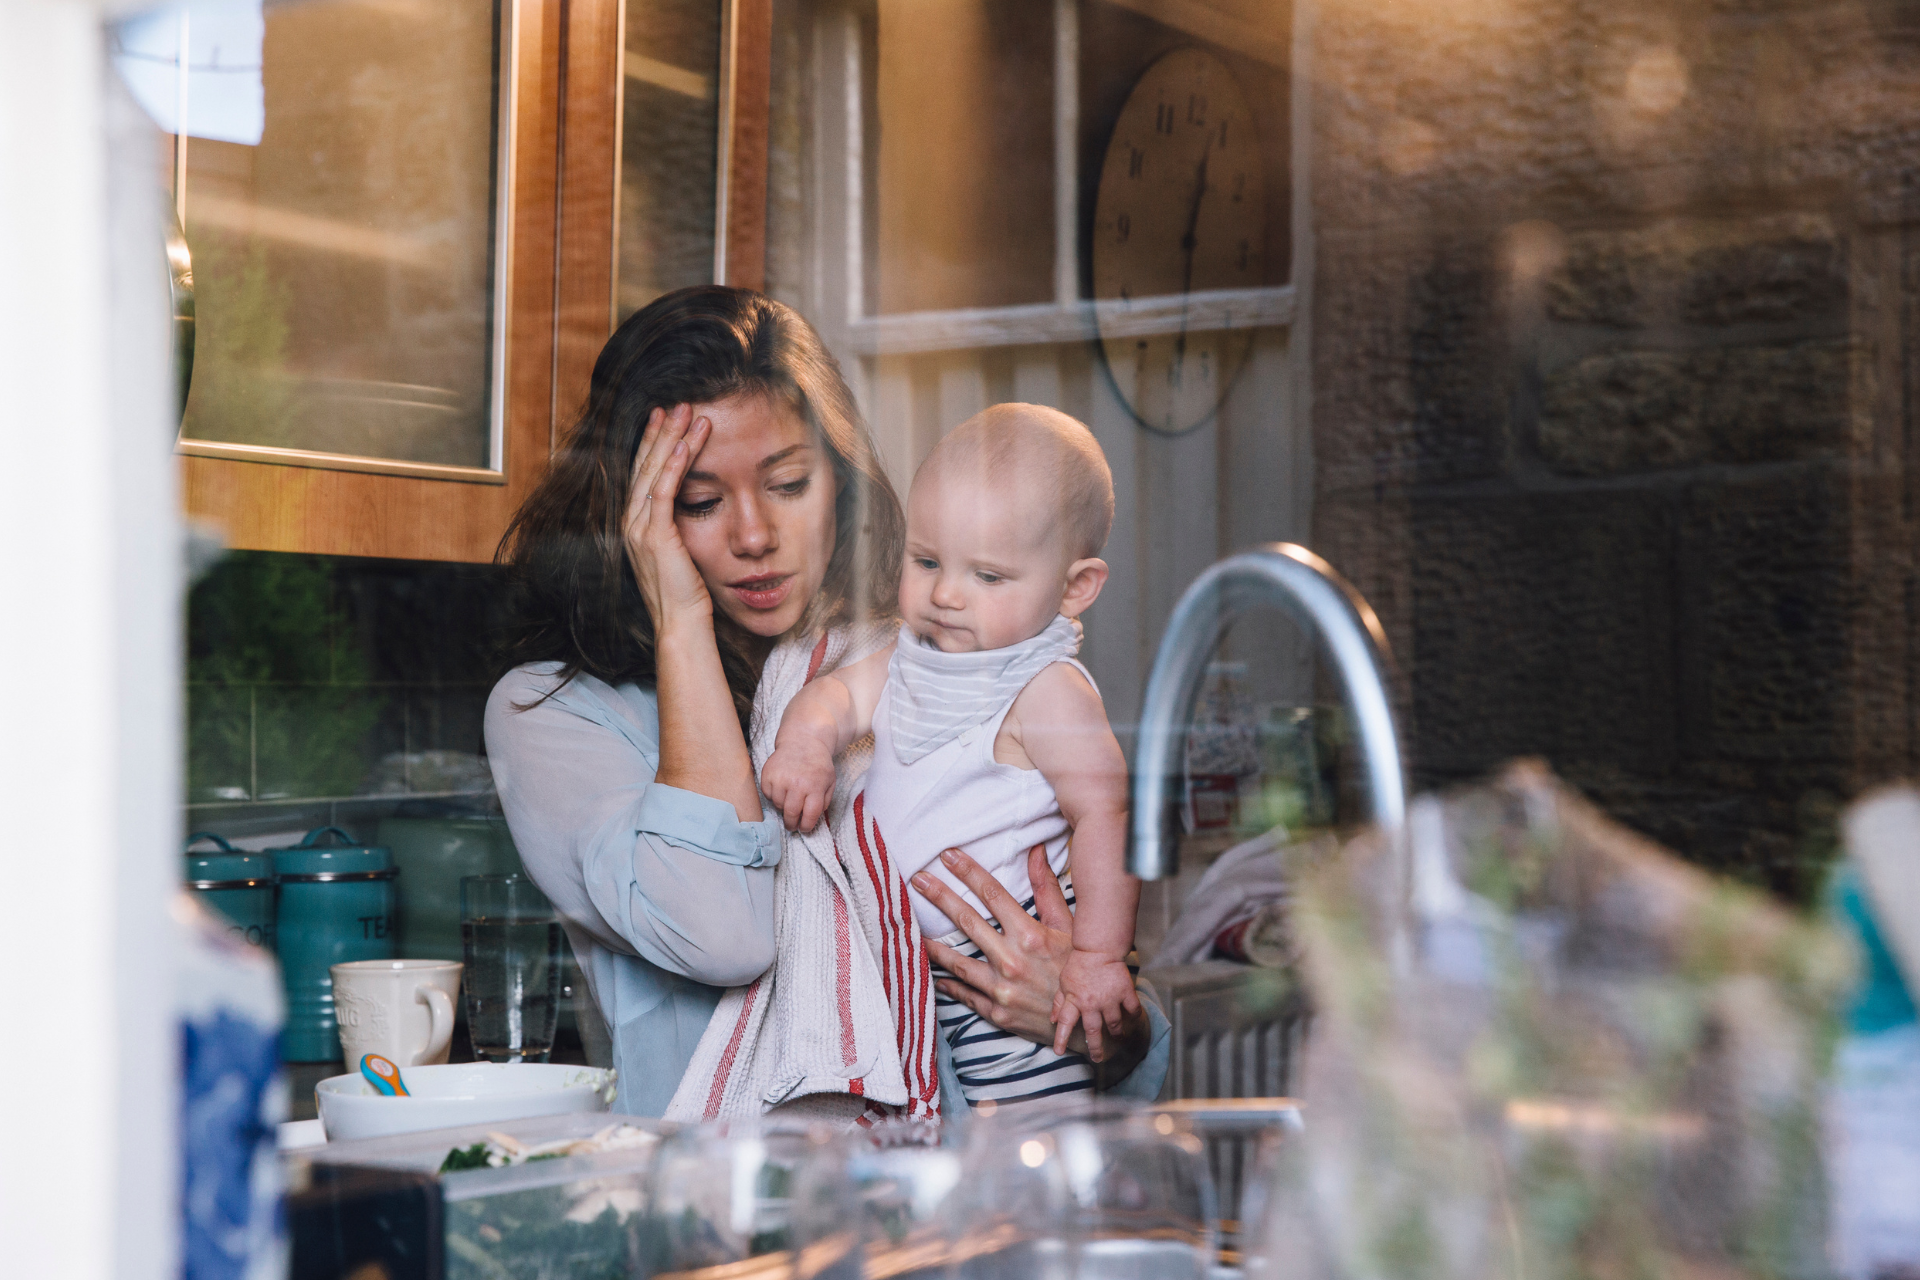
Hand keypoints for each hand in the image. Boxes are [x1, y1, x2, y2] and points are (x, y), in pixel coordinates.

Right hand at [623, 404, 713, 634]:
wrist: (681, 623)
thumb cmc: (686, 592)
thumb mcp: (681, 550)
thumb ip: (679, 524)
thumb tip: (694, 503)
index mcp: (636, 525)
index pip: (643, 474)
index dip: (653, 444)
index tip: (665, 419)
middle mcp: (631, 523)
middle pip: (644, 465)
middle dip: (661, 432)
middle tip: (677, 404)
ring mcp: (639, 529)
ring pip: (653, 472)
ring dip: (671, 440)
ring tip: (688, 413)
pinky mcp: (655, 537)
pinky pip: (663, 492)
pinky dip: (674, 465)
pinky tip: (686, 444)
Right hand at [760, 740, 834, 831]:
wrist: (802, 741)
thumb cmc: (818, 765)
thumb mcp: (829, 782)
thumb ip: (824, 802)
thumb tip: (812, 819)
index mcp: (815, 786)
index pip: (810, 815)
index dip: (807, 826)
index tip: (804, 828)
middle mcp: (797, 783)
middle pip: (791, 813)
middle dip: (792, 824)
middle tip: (792, 826)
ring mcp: (780, 779)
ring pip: (777, 805)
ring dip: (783, 807)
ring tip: (789, 799)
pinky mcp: (767, 774)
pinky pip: (767, 795)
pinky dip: (773, 796)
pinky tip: (781, 788)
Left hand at [916, 845, 1147, 1074]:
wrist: (1087, 1024)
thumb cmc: (1079, 971)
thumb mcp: (1069, 928)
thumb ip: (1047, 889)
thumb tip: (1037, 852)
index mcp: (1031, 936)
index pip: (993, 894)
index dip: (968, 872)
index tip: (948, 855)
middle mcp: (1012, 961)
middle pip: (967, 921)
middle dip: (940, 897)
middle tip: (918, 879)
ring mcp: (1002, 989)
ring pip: (957, 962)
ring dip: (933, 944)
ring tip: (912, 931)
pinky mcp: (997, 1013)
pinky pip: (965, 995)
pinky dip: (948, 984)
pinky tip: (934, 974)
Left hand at [1051, 950, 1140, 1059]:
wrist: (1098, 947)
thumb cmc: (1079, 964)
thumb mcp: (1064, 982)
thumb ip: (1059, 1002)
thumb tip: (1052, 1020)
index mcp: (1075, 1000)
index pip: (1065, 1023)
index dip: (1061, 1039)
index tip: (1059, 1052)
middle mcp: (1092, 1003)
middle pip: (1093, 1031)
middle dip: (1095, 1047)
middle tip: (1097, 1058)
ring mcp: (1109, 998)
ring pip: (1114, 1024)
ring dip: (1116, 1033)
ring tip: (1118, 1038)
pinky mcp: (1125, 991)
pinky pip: (1132, 1009)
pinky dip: (1134, 1015)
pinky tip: (1133, 1019)